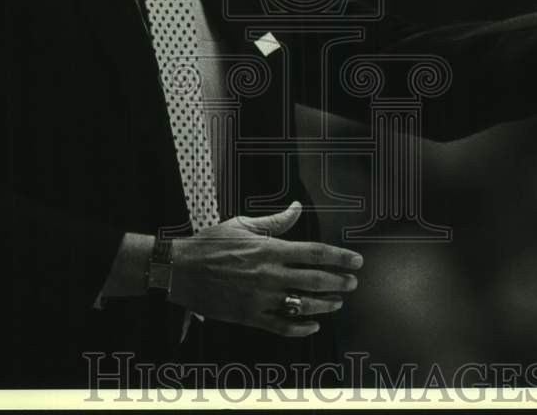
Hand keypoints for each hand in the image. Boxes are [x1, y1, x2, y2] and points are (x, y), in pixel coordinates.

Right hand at [169, 201, 362, 336]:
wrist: (180, 269)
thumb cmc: (210, 243)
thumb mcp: (243, 224)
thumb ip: (275, 221)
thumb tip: (297, 208)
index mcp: (269, 249)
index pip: (314, 253)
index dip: (339, 257)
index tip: (356, 261)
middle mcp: (268, 275)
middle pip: (314, 280)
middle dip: (339, 282)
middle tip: (352, 283)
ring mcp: (260, 298)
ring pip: (302, 305)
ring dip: (325, 304)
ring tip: (337, 302)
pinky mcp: (249, 316)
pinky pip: (282, 326)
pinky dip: (301, 328)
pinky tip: (313, 324)